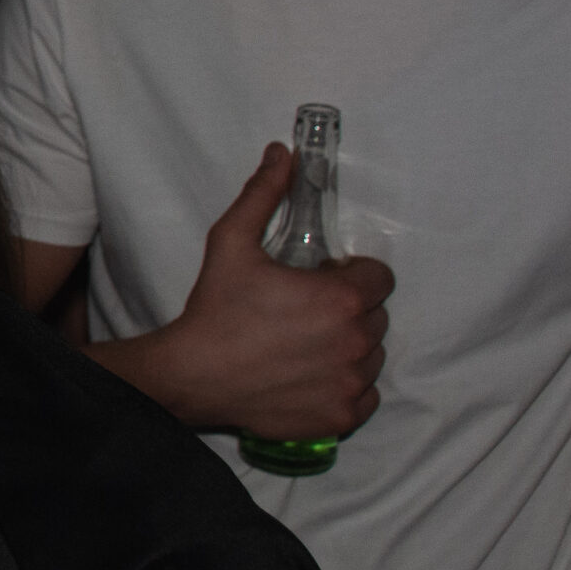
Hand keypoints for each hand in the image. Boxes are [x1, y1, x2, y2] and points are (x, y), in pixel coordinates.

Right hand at [158, 144, 392, 436]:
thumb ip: (263, 193)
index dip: (349, 276)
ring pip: (373, 356)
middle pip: (376, 316)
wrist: (192, 375)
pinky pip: (366, 396)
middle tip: (306, 313)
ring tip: (306, 346)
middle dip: (349, 310)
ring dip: (350, 347)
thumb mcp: (232, 241)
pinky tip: (311, 376)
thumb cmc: (215, 310)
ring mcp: (351, 383)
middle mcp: (356, 341)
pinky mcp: (340, 416)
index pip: (379, 278)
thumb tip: (282, 153)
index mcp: (342, 297)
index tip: (319, 281)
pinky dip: (347, 387)